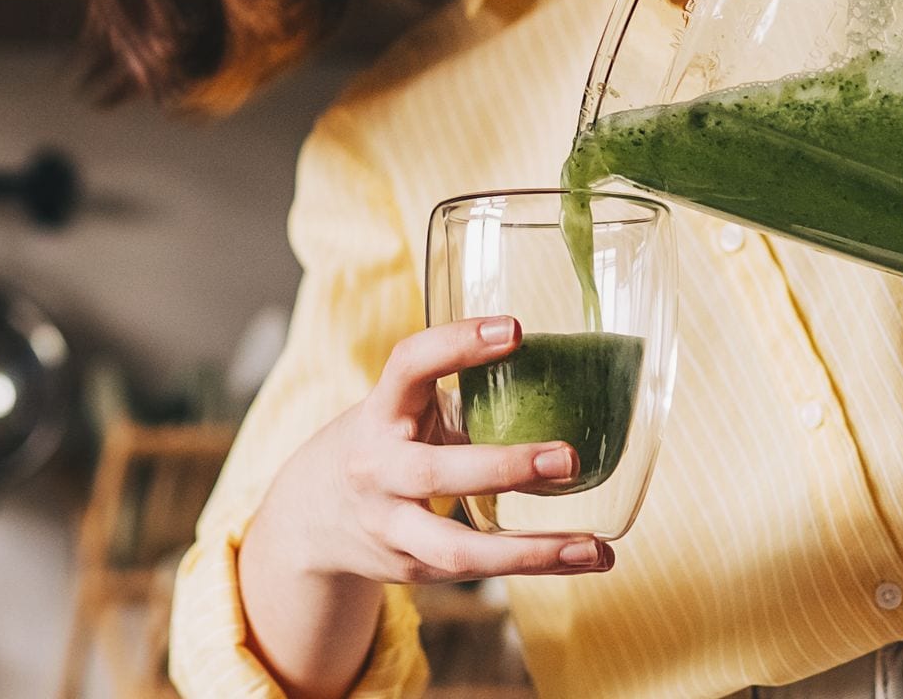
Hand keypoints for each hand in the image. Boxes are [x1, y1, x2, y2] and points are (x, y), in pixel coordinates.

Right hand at [252, 315, 615, 585]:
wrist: (311, 514)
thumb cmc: (385, 443)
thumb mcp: (403, 409)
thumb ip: (463, 397)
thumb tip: (564, 373)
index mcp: (380, 413)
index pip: (407, 366)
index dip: (456, 344)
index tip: (515, 330)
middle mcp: (377, 471)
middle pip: (434, 474)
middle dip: (502, 467)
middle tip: (568, 458)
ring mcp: (390, 527)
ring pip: (456, 549)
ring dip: (529, 550)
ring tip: (591, 548)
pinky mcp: (411, 568)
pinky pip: (476, 572)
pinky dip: (533, 565)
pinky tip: (582, 558)